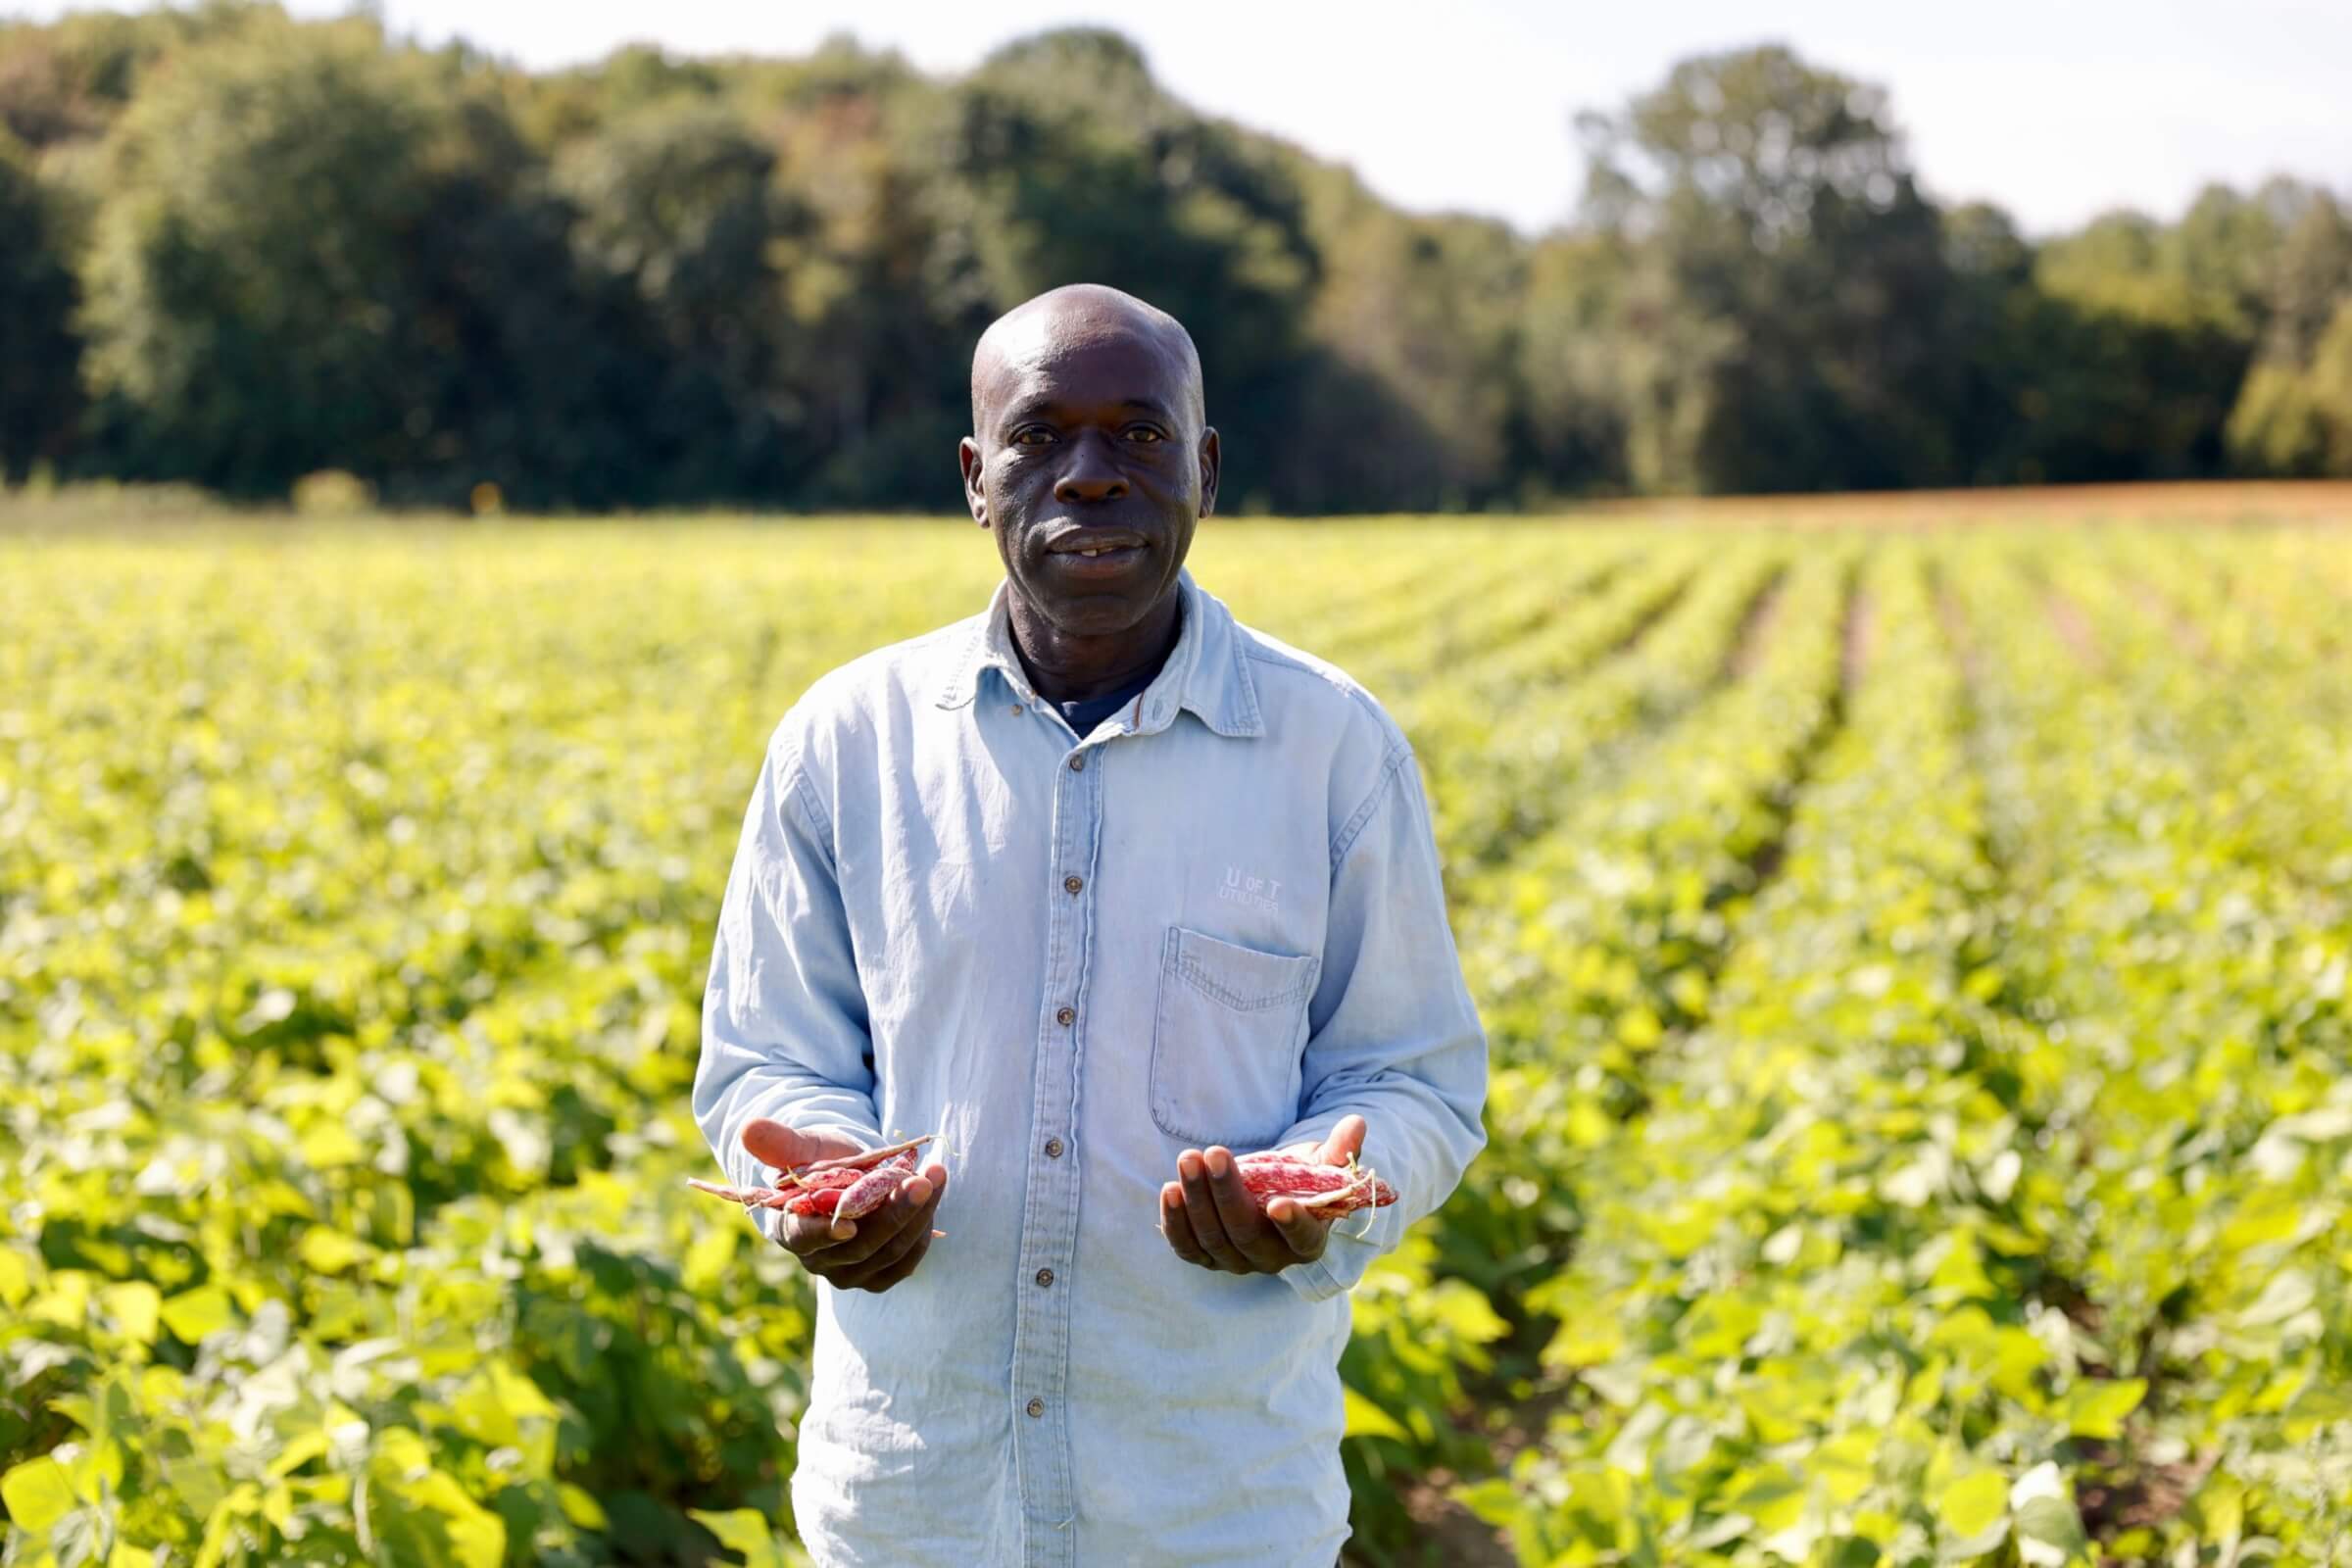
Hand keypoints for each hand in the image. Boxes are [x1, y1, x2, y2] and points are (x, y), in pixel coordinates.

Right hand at [742, 1119, 948, 1293]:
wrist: (849, 1177)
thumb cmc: (820, 1159)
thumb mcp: (803, 1145)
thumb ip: (780, 1142)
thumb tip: (749, 1129)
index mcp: (790, 1229)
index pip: (803, 1237)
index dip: (824, 1233)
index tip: (849, 1223)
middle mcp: (818, 1260)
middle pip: (860, 1247)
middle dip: (894, 1212)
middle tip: (920, 1179)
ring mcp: (851, 1273)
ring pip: (890, 1253)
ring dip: (918, 1214)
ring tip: (934, 1175)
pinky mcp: (881, 1274)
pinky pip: (907, 1259)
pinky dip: (924, 1227)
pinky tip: (933, 1194)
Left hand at [1159, 1114, 1367, 1276]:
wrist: (1269, 1198)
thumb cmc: (1300, 1182)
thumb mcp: (1322, 1166)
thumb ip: (1339, 1151)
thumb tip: (1356, 1124)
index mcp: (1308, 1242)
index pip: (1302, 1239)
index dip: (1292, 1224)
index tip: (1278, 1202)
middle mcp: (1271, 1260)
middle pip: (1246, 1234)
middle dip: (1226, 1193)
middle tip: (1214, 1153)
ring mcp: (1236, 1261)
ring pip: (1213, 1238)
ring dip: (1197, 1199)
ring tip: (1188, 1159)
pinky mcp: (1206, 1256)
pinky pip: (1187, 1246)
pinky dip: (1176, 1221)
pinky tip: (1171, 1189)